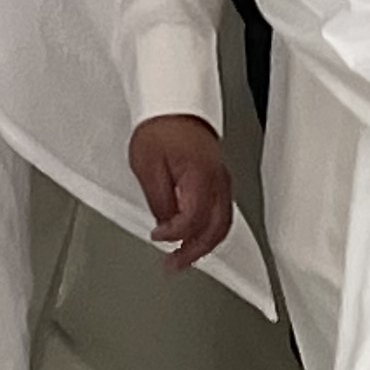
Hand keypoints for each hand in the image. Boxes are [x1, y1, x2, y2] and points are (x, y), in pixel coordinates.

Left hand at [130, 116, 234, 267]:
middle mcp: (217, 180)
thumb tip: (166, 225)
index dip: (174, 235)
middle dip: (195, 252)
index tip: (158, 237)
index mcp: (201, 176)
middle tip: (174, 266)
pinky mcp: (218, 178)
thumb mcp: (147, 166)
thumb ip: (159, 200)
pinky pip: (221, 212)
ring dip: (203, 245)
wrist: (172, 103)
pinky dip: (209, 231)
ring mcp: (221, 180)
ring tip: (184, 258)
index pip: (194, 220)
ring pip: (222, 224)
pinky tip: (194, 236)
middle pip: (215, 229)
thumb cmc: (159, 128)